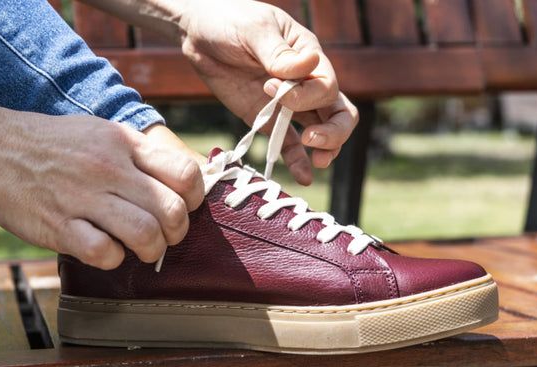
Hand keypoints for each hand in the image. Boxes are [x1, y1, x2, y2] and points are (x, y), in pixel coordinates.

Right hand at [0, 114, 203, 269]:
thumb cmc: (49, 144)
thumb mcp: (99, 131)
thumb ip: (137, 155)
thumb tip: (178, 183)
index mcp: (123, 143)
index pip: (185, 174)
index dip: (195, 199)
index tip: (184, 208)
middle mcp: (108, 168)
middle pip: (173, 211)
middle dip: (177, 233)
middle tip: (164, 237)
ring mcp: (83, 197)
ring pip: (146, 235)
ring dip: (150, 251)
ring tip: (140, 249)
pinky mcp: (58, 226)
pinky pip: (104, 254)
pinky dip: (112, 260)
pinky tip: (103, 250)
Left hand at [179, 0, 357, 184]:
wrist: (198, 31)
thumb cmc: (229, 19)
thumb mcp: (254, 30)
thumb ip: (277, 53)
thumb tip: (306, 67)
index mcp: (309, 55)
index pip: (326, 85)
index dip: (305, 95)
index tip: (269, 86)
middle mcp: (305, 82)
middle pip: (339, 112)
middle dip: (332, 131)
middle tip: (311, 139)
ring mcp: (287, 104)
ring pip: (322, 130)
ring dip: (325, 148)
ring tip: (317, 162)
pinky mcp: (267, 118)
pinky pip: (289, 143)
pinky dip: (297, 161)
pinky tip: (303, 177)